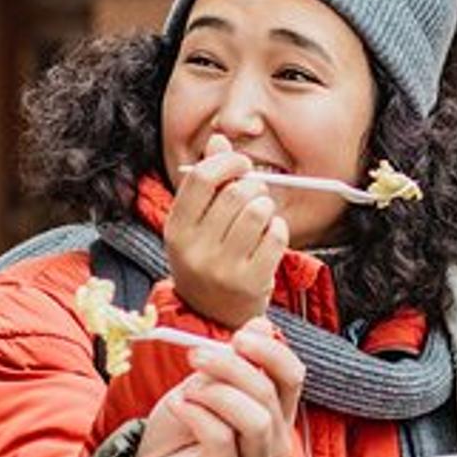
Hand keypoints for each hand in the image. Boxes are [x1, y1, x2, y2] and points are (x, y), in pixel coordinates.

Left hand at [132, 318, 305, 456]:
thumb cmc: (180, 430)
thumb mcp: (205, 384)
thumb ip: (235, 360)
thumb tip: (262, 324)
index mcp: (276, 413)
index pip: (293, 376)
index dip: (271, 351)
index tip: (238, 337)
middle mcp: (275, 441)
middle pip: (270, 393)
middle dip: (232, 367)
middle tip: (195, 356)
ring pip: (256, 419)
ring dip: (217, 394)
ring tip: (186, 392)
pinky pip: (222, 438)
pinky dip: (197, 415)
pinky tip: (178, 407)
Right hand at [167, 134, 290, 327]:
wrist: (214, 317)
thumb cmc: (208, 259)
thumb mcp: (197, 223)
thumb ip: (208, 181)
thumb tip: (219, 140)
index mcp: (176, 229)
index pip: (201, 178)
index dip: (228, 162)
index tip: (242, 164)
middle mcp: (195, 250)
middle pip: (236, 192)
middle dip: (254, 186)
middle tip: (257, 195)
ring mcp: (223, 268)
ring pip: (259, 211)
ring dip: (267, 208)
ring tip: (262, 218)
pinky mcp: (251, 282)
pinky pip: (277, 235)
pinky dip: (279, 230)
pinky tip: (270, 238)